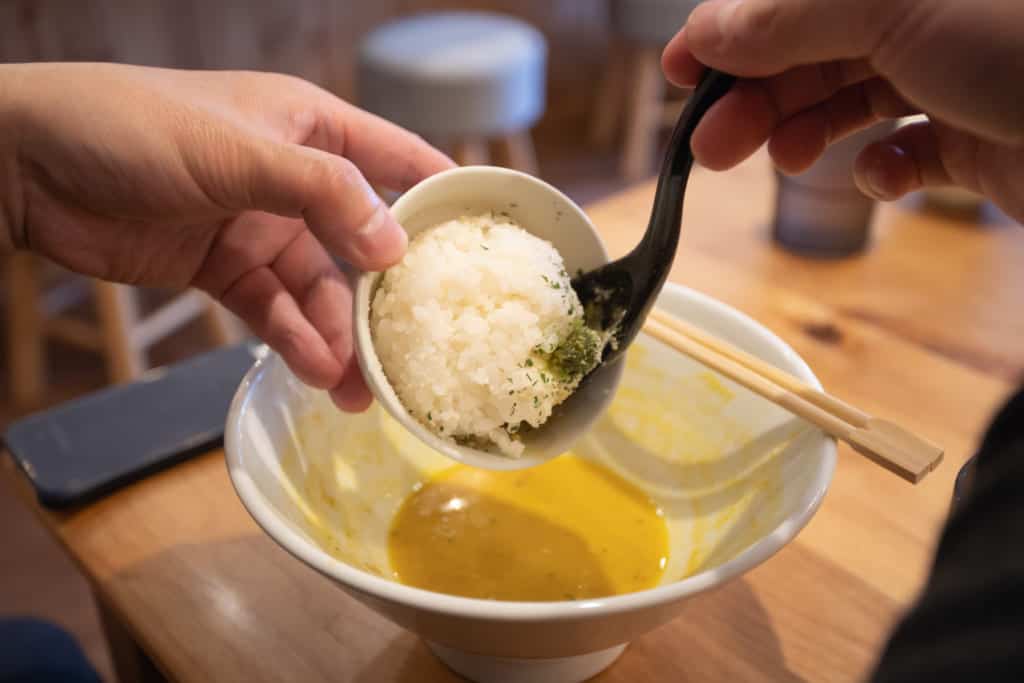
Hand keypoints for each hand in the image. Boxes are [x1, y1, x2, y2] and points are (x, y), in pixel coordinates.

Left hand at [0, 62, 453, 410]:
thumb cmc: (133, 127)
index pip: (395, 157)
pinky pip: (273, 311)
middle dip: (386, 297)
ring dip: (339, 336)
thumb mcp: (238, 151)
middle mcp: (294, 179)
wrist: (28, 165)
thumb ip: (322, 194)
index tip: (485, 241)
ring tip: (361, 387)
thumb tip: (395, 245)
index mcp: (309, 127)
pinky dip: (294, 341)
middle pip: (361, 243)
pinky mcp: (224, 269)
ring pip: (319, 290)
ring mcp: (259, 227)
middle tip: (415, 350)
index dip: (441, 195)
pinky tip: (315, 372)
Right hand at [662, 0, 1023, 221]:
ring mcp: (953, 74)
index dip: (729, 33)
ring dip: (808, 133)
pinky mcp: (976, 136)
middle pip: (811, 51)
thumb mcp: (890, 10)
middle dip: (758, 97)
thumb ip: (788, 20)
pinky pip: (907, 151)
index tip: (680, 78)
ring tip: (791, 162)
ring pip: (849, 101)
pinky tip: (886, 177)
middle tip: (712, 149)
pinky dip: (884, 168)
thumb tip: (705, 31)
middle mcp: (924, 15)